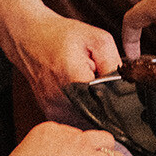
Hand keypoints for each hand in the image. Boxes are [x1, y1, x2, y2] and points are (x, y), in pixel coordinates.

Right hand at [4, 6, 122, 120]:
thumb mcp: (97, 39)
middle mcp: (60, 100)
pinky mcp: (50, 114)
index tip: (116, 88)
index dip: (118, 98)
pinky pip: (76, 119)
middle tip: (99, 82)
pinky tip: (79, 93)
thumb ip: (115, 64)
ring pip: (87, 120)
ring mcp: (53, 110)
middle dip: (106, 103)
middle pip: (99, 115)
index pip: (109, 104)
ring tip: (87, 87)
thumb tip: (125, 87)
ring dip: (94, 108)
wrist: (30, 38)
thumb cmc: (61, 35)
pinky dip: (82, 110)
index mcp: (74, 80)